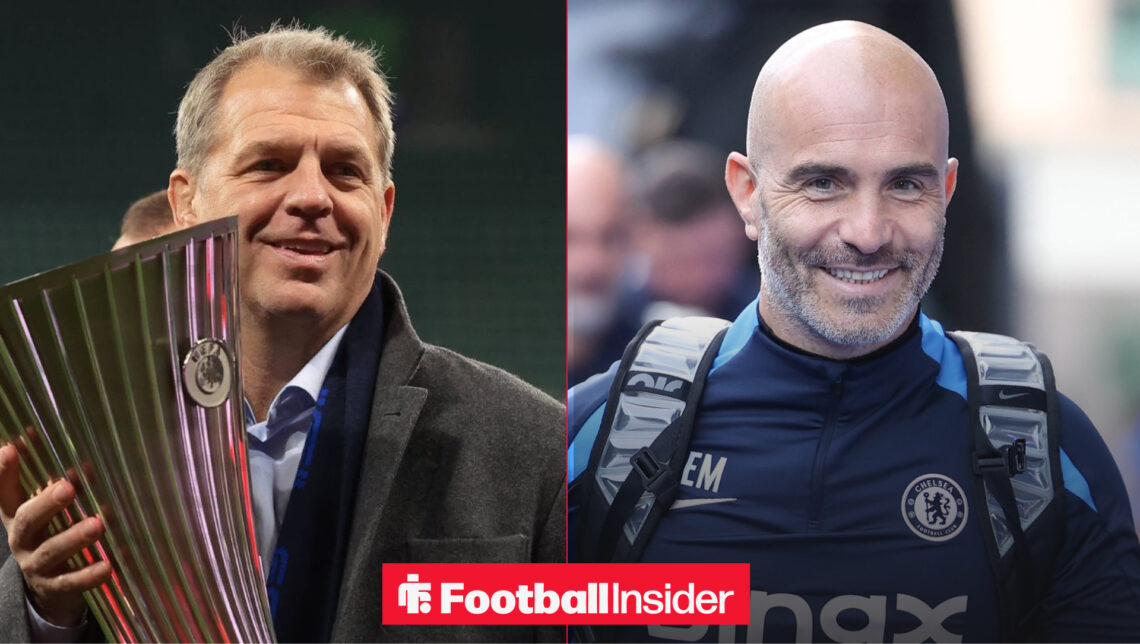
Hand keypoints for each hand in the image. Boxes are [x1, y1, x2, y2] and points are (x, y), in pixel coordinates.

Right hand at [0, 442, 110, 625]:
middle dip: (46, 503)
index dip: (3, 472)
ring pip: (51, 550)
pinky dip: (88, 575)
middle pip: (27, 520)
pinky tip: (107, 567)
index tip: (12, 449)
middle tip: (67, 487)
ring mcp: (34, 565)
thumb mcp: (45, 509)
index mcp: (16, 515)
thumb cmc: (50, 533)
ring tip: (98, 525)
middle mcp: (21, 539)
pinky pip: (70, 581)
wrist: (47, 587)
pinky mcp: (53, 587)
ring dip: (73, 537)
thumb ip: (55, 483)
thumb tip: (80, 454)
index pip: (3, 492)